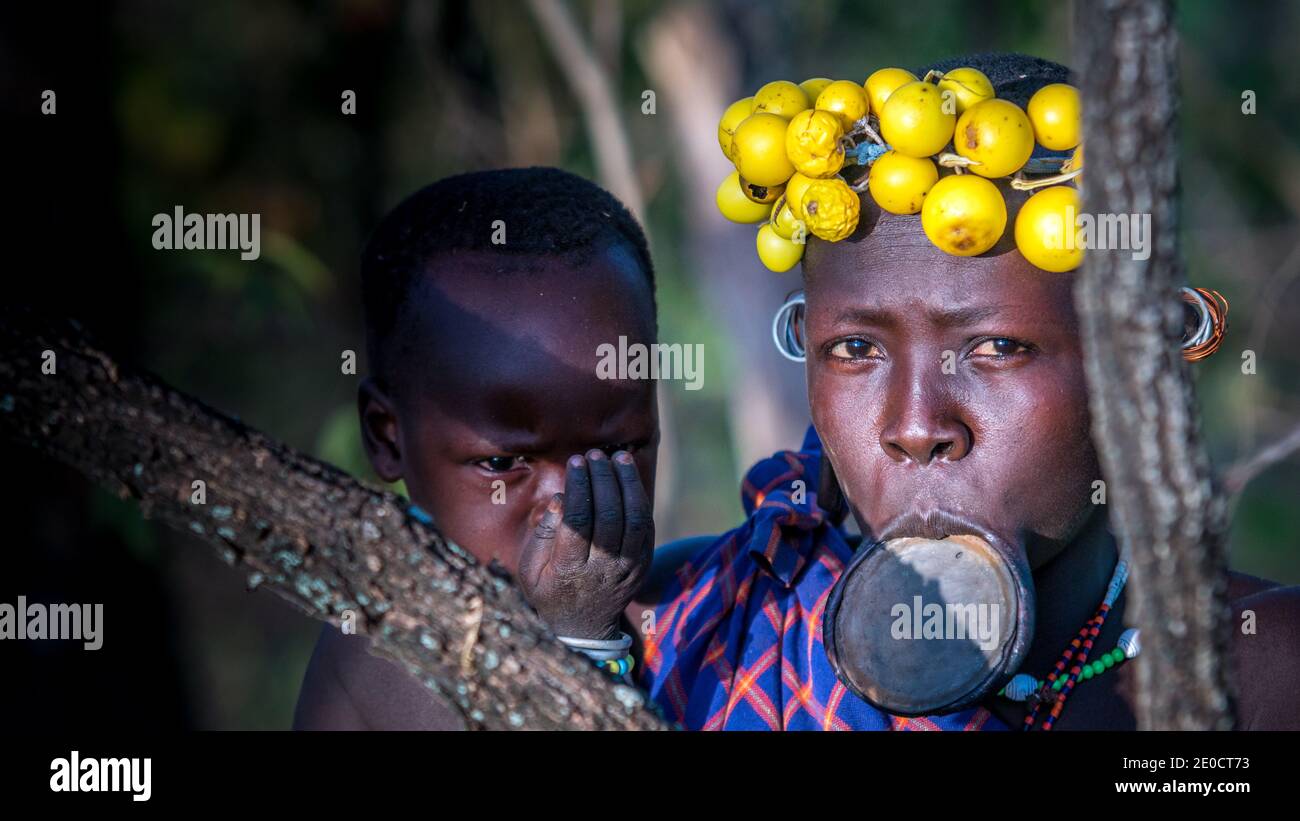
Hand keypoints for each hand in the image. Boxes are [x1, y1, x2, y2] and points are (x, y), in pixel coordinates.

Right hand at [518, 449, 653, 639]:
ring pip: (634, 519)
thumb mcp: (530, 571)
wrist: (584, 626)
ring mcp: (627, 568)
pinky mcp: (643, 564)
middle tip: (595, 455)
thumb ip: (542, 535)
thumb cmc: (550, 590)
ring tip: (618, 457)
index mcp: (570, 570)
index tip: (576, 462)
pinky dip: (639, 497)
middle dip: (604, 479)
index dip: (579, 487)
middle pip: (610, 517)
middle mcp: (603, 569)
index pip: (579, 522)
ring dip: (628, 483)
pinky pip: (646, 526)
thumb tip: (559, 499)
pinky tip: (629, 476)